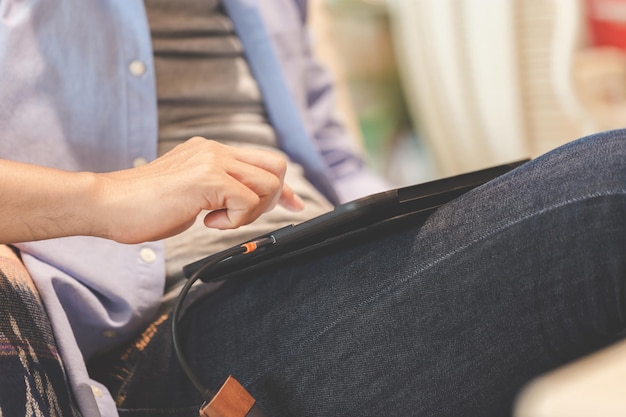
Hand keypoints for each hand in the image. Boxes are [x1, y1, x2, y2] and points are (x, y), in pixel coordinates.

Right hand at [95, 137, 303, 243]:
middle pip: (276, 165)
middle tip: (244, 218)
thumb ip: (216, 191)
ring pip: (269, 182)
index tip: (294, 205)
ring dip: (253, 211)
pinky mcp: (207, 179)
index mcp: (211, 151)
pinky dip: (236, 220)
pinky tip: (207, 221)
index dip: (284, 186)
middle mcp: (215, 150)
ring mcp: (212, 161)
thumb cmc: (142, 205)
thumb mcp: (190, 193)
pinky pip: (248, 201)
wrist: (108, 204)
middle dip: (273, 197)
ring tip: (219, 220)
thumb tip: (240, 205)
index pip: (262, 160)